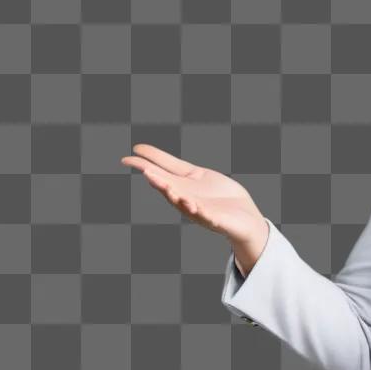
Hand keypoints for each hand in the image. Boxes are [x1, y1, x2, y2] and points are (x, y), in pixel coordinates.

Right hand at [120, 143, 265, 247]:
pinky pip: (210, 217)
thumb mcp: (193, 175)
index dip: (144, 166)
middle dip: (160, 183)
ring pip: (186, 205)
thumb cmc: (219, 195)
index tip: (126, 159)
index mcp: (181, 187)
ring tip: (170, 189)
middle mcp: (187, 200)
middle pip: (170, 191)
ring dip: (177, 198)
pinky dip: (204, 214)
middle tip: (147, 172)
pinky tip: (198, 208)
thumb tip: (139, 149)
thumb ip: (170, 165)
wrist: (244, 216)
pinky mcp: (218, 220)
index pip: (160, 175)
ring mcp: (201, 211)